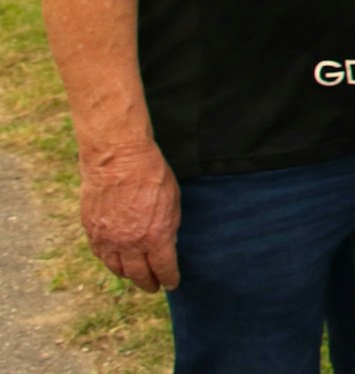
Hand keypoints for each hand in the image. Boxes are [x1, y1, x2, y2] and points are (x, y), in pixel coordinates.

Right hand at [78, 144, 179, 291]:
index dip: (169, 279)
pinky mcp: (91, 229)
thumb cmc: (152, 175)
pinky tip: (114, 261)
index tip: (171, 284)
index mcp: (155, 238)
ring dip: (127, 275)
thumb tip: (166, 244)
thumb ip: (169, 228)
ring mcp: (107, 238)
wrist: (118, 159)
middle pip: (138, 274)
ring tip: (134, 277)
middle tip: (153, 287)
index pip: (163, 268)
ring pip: (115, 268)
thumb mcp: (173, 202)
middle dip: (147, 283)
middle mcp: (129, 244)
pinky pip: (100, 253)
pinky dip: (109, 261)